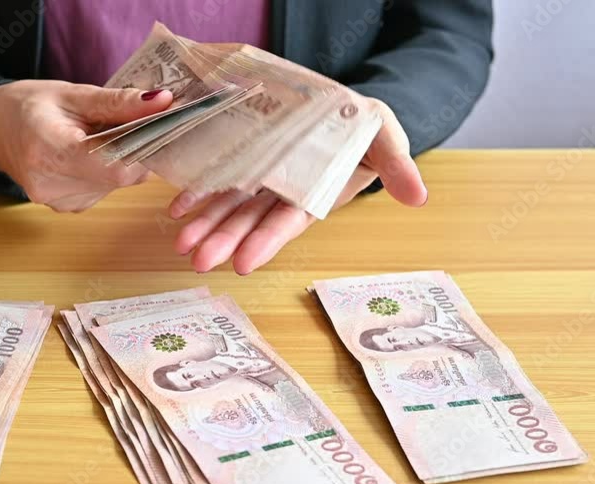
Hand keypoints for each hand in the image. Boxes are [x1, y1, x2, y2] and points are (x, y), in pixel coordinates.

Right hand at [0, 80, 172, 211]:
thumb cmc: (29, 106)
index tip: (156, 126)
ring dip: (119, 160)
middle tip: (127, 124)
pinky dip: (106, 171)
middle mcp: (53, 184)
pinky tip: (88, 154)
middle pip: (119, 176)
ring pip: (115, 184)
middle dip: (134, 150)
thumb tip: (163, 103)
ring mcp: (59, 201)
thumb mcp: (73, 94)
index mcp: (49, 151)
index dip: (143, 148)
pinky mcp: (66, 207)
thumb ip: (119, 102)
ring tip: (98, 137)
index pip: (115, 166)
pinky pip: (104, 190)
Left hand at [167, 98, 427, 273]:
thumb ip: (397, 166)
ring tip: (181, 245)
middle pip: (251, 222)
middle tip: (198, 261)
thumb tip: (418, 196)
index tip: (244, 263)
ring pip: (230, 208)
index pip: (289, 222)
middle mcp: (284, 194)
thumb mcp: (386, 138)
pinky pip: (218, 182)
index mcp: (315, 193)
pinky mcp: (245, 164)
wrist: (342, 109)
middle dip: (225, 241)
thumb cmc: (366, 127)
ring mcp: (262, 181)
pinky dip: (198, 196)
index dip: (267, 242)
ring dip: (206, 226)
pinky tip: (176, 211)